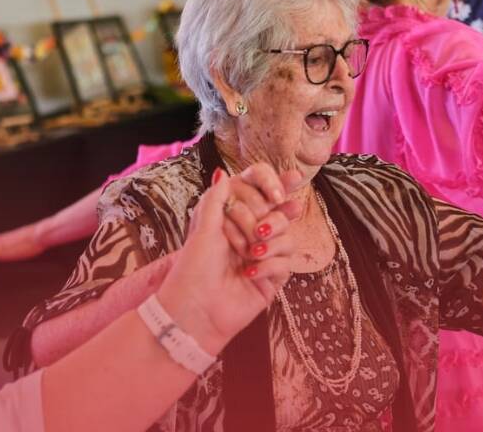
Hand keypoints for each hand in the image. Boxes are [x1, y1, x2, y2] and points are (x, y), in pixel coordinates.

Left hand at [152, 167, 301, 353]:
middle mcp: (253, 233)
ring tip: (248, 254)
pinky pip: (286, 263)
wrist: (195, 309)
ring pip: (288, 237)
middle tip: (251, 231)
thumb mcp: (203, 228)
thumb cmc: (194, 268)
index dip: (276, 184)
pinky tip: (248, 273)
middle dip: (265, 219)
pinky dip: (267, 265)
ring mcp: (265, 256)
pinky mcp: (272, 279)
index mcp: (235, 217)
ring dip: (267, 243)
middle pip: (281, 212)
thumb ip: (216, 199)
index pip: (263, 192)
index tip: (281, 187)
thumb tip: (222, 172)